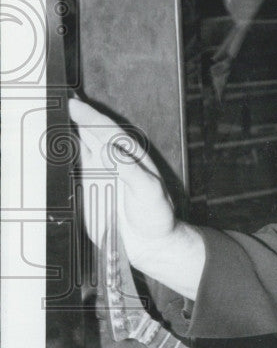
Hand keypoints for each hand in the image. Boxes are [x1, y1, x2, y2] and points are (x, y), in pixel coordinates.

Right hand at [69, 98, 204, 296]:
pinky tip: (50, 147)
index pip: (108, 131)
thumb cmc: (157, 216)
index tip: (74, 105)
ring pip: (78, 148)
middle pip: (90, 134)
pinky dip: (60, 158)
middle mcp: (113, 161)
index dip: (91, 117)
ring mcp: (99, 174)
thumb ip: (130, 171)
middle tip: (55, 103)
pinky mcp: (88, 190)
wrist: (150, 243)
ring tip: (48, 117)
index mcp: (131, 156)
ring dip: (64, 133)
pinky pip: (71, 170)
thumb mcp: (149, 191)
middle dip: (74, 117)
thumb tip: (109, 150)